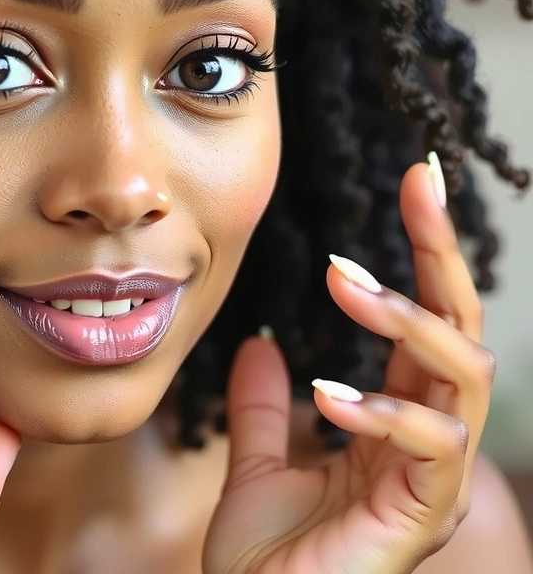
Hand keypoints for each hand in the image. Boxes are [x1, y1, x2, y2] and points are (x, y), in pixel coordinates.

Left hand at [204, 154, 492, 573]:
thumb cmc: (268, 561)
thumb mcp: (257, 466)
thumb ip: (265, 408)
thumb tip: (263, 345)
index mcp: (395, 427)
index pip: (422, 325)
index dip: (421, 255)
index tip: (410, 185)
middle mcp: (428, 446)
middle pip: (460, 329)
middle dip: (442, 253)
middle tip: (416, 184)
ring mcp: (434, 480)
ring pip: (464, 376)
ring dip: (408, 322)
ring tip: (347, 284)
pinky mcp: (425, 517)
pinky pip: (432, 449)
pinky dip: (384, 412)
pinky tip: (329, 394)